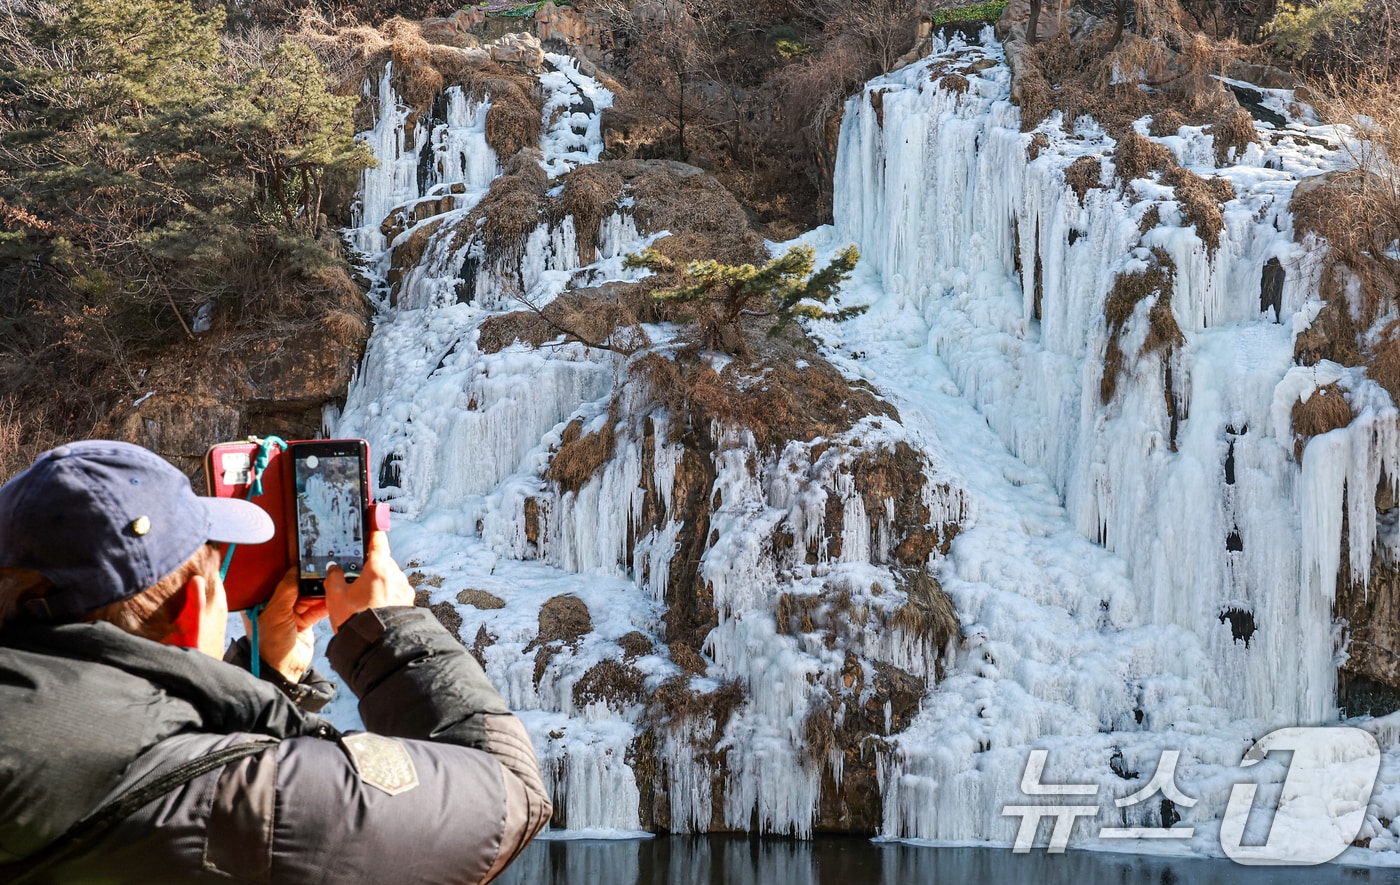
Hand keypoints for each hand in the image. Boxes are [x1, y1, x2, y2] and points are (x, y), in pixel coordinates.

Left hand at [245, 569, 327, 683]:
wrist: (283, 671)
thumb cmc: (270, 644)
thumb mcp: (276, 612)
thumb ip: (287, 589)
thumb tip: (298, 569)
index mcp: (262, 602)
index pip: (277, 580)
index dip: (291, 570)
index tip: (305, 561)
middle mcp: (276, 606)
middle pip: (296, 587)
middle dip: (309, 581)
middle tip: (322, 572)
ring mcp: (291, 615)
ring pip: (308, 597)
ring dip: (319, 592)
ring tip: (331, 583)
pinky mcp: (305, 623)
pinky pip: (317, 609)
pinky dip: (325, 604)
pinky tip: (333, 596)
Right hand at [325, 531, 413, 630]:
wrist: (376, 645)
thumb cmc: (356, 620)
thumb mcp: (336, 597)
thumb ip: (334, 578)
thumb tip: (334, 570)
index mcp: (378, 568)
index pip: (378, 541)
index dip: (375, 530)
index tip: (375, 521)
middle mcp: (396, 575)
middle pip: (383, 561)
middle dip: (372, 567)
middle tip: (358, 578)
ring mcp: (404, 589)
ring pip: (391, 577)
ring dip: (380, 582)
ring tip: (365, 598)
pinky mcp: (409, 602)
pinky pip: (397, 591)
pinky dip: (388, 594)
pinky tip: (376, 606)